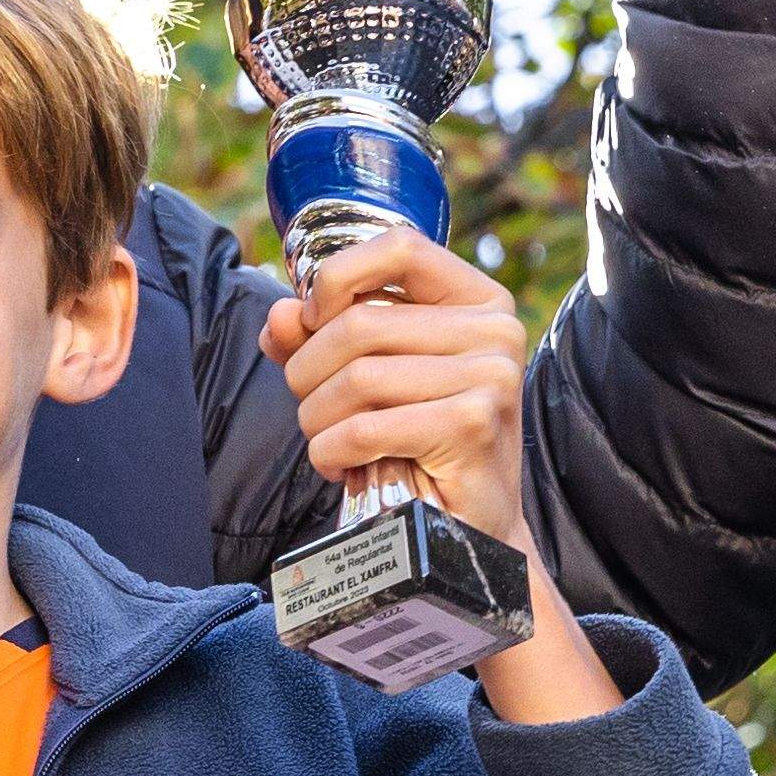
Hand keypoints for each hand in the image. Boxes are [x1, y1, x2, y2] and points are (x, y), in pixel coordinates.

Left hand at [259, 233, 532, 542]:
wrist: (469, 530)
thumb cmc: (417, 444)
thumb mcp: (370, 377)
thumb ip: (320, 337)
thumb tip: (279, 316)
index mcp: (478, 300)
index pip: (400, 246)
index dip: (337, 277)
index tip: (312, 322)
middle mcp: (496, 329)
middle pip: (360, 322)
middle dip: (308, 372)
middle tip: (311, 408)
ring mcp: (491, 376)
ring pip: (356, 377)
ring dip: (316, 418)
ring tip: (327, 442)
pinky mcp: (473, 425)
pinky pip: (365, 427)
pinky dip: (331, 451)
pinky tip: (341, 466)